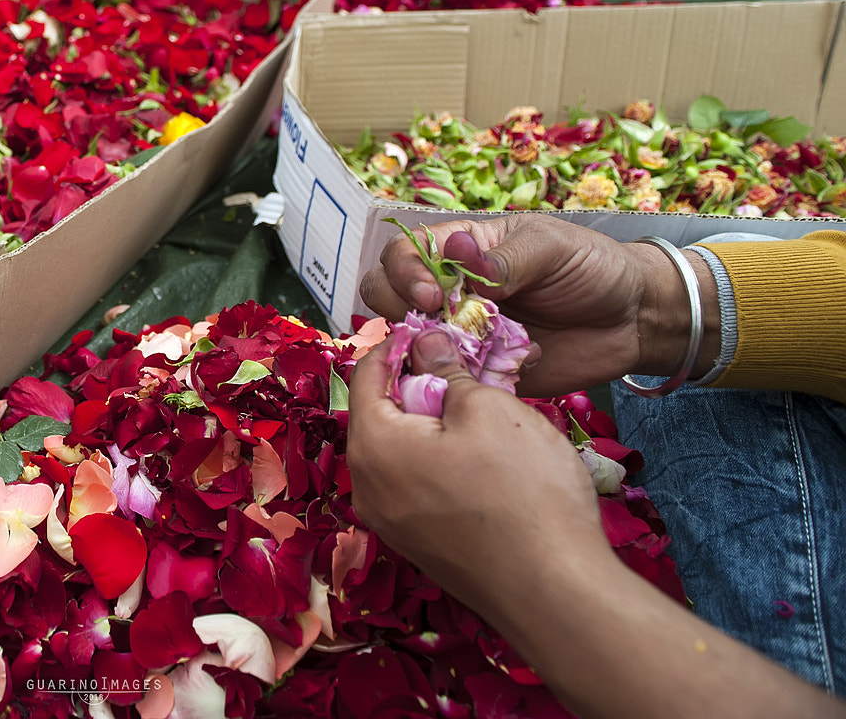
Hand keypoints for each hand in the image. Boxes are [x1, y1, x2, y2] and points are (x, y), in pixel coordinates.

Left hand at [345, 333, 607, 625]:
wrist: (556, 595)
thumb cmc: (523, 493)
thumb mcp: (489, 409)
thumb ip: (447, 370)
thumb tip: (424, 343)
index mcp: (372, 446)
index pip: (365, 375)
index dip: (399, 344)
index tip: (432, 328)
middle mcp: (366, 487)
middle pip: (379, 414)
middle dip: (417, 384)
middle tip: (463, 367)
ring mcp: (390, 523)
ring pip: (399, 451)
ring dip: (431, 423)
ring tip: (480, 407)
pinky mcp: (419, 544)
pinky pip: (415, 484)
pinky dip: (438, 459)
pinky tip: (482, 456)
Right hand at [358, 213, 711, 395]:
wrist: (634, 319)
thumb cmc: (592, 268)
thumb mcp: (551, 248)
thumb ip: (504, 259)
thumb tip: (457, 252)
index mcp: (460, 251)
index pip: (402, 256)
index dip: (405, 275)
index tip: (432, 295)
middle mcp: (450, 292)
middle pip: (386, 296)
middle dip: (398, 309)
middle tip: (435, 324)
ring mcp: (460, 334)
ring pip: (409, 343)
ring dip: (424, 348)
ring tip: (462, 353)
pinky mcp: (479, 372)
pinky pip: (446, 379)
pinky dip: (455, 380)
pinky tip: (488, 376)